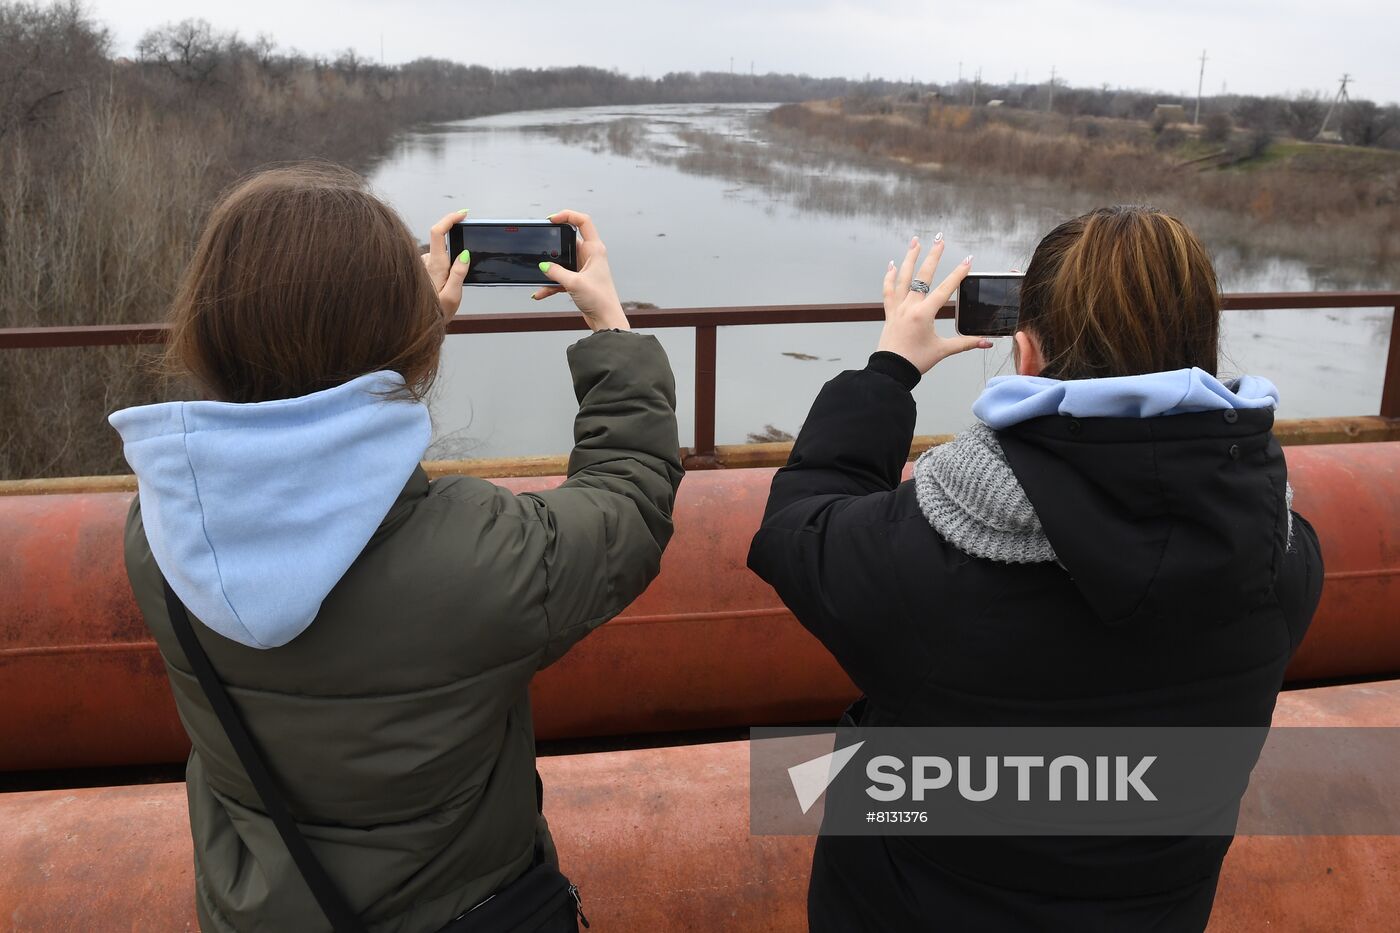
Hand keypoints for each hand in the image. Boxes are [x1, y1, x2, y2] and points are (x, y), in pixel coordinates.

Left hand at [422, 210, 471, 319]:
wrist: (413, 325)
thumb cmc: (435, 313)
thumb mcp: (453, 296)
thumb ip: (459, 273)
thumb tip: (465, 254)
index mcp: (435, 264)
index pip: (439, 231)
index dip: (450, 218)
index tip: (462, 214)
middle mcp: (424, 261)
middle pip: (441, 244)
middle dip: (452, 255)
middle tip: (454, 280)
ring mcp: (420, 265)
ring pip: (437, 256)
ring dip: (444, 267)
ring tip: (444, 291)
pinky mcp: (419, 270)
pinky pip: (432, 264)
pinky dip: (438, 272)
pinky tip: (438, 289)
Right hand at [532, 210, 629, 331]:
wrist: (606, 319)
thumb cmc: (600, 300)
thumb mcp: (574, 283)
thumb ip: (556, 272)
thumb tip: (543, 265)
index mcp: (595, 249)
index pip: (583, 222)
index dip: (568, 215)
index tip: (552, 220)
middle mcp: (590, 256)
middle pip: (568, 241)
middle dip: (553, 245)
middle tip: (540, 246)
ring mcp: (584, 268)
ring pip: (562, 261)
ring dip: (550, 269)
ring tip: (538, 273)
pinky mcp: (578, 280)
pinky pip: (560, 277)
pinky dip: (550, 284)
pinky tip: (540, 292)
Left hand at [877, 233, 990, 373]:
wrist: (890, 371)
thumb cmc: (915, 361)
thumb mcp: (943, 350)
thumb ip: (965, 343)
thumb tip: (986, 342)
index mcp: (924, 314)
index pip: (945, 289)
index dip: (958, 274)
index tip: (968, 260)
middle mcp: (910, 307)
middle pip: (923, 276)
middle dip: (933, 256)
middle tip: (940, 240)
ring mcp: (898, 308)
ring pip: (903, 278)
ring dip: (909, 258)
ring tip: (915, 241)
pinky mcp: (890, 313)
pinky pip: (888, 291)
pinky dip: (889, 277)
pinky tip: (892, 265)